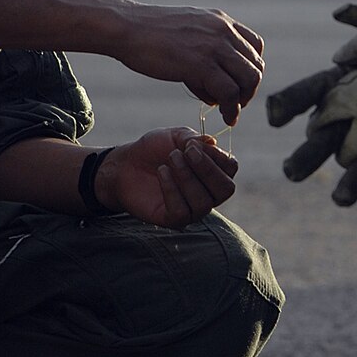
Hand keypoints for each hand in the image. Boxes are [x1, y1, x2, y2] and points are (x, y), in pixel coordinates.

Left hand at [96, 127, 238, 228]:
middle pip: (225, 189)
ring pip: (203, 202)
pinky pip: (182, 211)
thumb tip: (212, 143)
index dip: (216, 156)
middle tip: (186, 153)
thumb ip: (194, 139)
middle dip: (207, 169)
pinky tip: (162, 173)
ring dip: (186, 177)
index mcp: (214, 171)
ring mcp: (193, 209)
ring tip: (169, 160)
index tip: (193, 145)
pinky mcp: (174, 220)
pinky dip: (172, 189)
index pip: (231, 169)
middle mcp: (209, 193)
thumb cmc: (154, 150)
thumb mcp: (175, 136)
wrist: (125, 164)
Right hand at [108, 5, 264, 124]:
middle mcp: (223, 31)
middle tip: (235, 103)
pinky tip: (224, 116)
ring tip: (229, 112)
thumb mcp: (186, 35)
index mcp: (221, 21)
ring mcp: (214, 46)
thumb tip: (216, 92)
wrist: (126, 28)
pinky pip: (230, 92)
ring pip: (249, 79)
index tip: (237, 84)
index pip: (255, 46)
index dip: (250, 68)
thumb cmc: (149, 35)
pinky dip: (231, 109)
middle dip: (249, 89)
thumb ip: (205, 55)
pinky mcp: (202, 64)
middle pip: (256, 65)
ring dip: (243, 100)